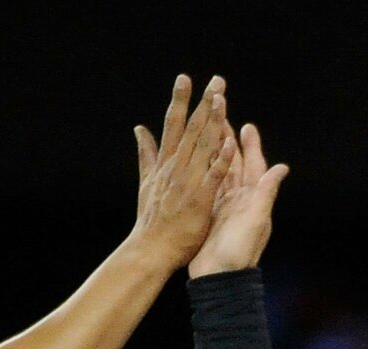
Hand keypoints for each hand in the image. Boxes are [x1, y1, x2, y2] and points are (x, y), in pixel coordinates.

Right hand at [130, 75, 235, 270]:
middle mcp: (176, 168)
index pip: (174, 125)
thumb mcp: (145, 182)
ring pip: (203, 147)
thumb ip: (146, 154)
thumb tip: (139, 129)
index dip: (180, 101)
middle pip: (192, 130)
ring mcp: (188, 183)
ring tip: (222, 99)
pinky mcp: (199, 200)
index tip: (185, 79)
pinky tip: (228, 142)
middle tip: (216, 80)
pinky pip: (213, 176)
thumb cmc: (151, 220)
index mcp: (166, 164)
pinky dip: (219, 159)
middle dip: (203, 103)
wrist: (151, 250)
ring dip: (213, 122)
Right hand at [188, 121, 288, 277]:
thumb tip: (281, 168)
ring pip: (220, 173)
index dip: (251, 146)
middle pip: (235, 165)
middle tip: (221, 122)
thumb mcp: (256, 222)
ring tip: (205, 135)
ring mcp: (223, 206)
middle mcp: (239, 200)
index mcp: (253, 199)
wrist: (218, 278)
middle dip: (230, 143)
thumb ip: (266, 194)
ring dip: (215, 154)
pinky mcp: (208, 214)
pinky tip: (194, 161)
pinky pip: (207, 187)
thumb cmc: (240, 252)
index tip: (247, 127)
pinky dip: (203, 172)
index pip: (254, 166)